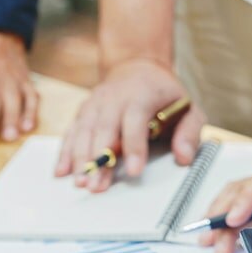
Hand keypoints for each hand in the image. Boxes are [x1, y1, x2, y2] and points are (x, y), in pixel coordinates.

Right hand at [55, 58, 204, 191]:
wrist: (137, 66)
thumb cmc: (164, 94)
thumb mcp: (188, 108)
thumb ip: (189, 133)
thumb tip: (184, 158)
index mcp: (141, 95)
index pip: (135, 121)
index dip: (134, 146)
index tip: (134, 170)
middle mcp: (114, 98)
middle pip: (104, 130)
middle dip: (99, 159)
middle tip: (97, 186)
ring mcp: (96, 104)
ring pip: (84, 131)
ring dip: (80, 158)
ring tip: (80, 183)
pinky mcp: (84, 111)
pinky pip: (72, 131)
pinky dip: (65, 152)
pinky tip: (62, 171)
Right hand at [198, 149, 251, 252]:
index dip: (249, 198)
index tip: (236, 218)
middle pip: (245, 187)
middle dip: (225, 213)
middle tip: (215, 240)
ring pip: (237, 190)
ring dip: (220, 212)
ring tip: (208, 239)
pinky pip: (241, 193)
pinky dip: (225, 209)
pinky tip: (216, 227)